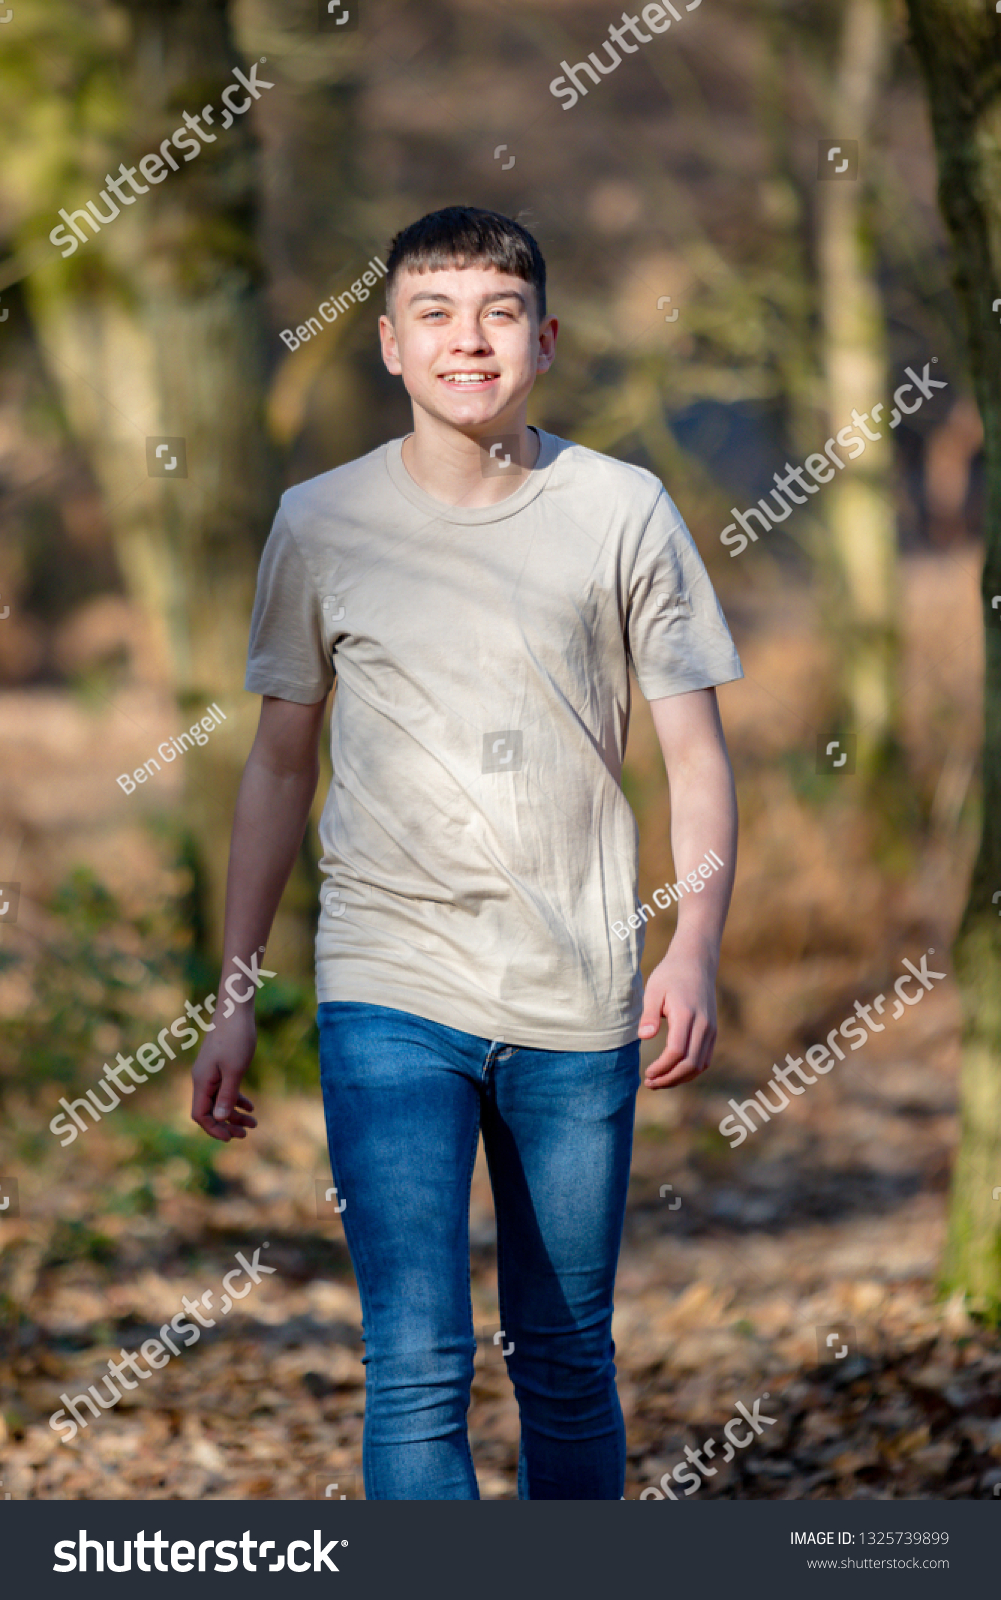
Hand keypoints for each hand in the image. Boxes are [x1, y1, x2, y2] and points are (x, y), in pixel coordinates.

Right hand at [191, 1008, 257, 1140]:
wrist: (235, 1008)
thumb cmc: (236, 1037)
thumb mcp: (235, 1070)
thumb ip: (226, 1095)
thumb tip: (219, 1119)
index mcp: (202, 1081)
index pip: (200, 1115)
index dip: (214, 1129)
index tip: (232, 1138)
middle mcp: (202, 1078)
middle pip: (210, 1111)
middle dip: (227, 1124)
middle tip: (246, 1134)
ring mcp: (210, 1072)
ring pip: (219, 1101)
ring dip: (234, 1113)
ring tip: (254, 1123)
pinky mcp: (219, 1065)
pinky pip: (224, 1089)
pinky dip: (236, 1099)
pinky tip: (250, 1106)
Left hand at [638, 945, 717, 1088]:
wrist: (696, 963)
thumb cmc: (670, 975)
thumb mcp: (654, 990)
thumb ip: (649, 1014)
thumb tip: (644, 1037)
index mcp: (686, 1015)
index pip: (677, 1051)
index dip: (662, 1068)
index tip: (647, 1073)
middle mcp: (703, 1025)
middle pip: (690, 1064)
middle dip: (670, 1079)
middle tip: (650, 1083)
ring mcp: (711, 1029)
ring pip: (700, 1065)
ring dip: (680, 1078)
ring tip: (659, 1081)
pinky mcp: (713, 1032)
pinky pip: (705, 1059)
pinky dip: (691, 1071)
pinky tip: (674, 1072)